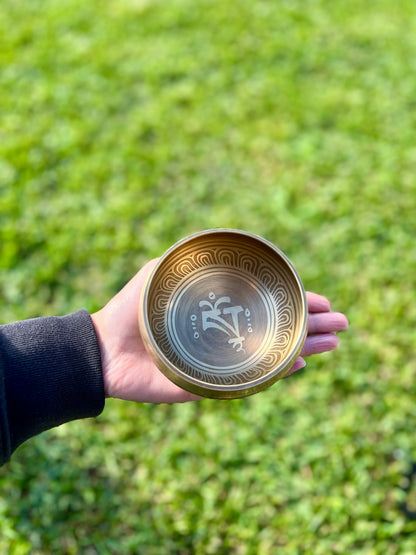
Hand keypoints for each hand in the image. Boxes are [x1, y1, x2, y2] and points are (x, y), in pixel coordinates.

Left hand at [91, 260, 347, 402]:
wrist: (103, 349)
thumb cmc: (129, 310)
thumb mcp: (159, 273)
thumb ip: (186, 260)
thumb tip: (220, 246)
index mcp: (217, 314)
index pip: (265, 309)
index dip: (295, 304)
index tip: (321, 299)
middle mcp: (224, 339)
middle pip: (277, 333)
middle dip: (311, 326)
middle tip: (342, 323)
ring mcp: (220, 363)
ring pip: (271, 357)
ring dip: (304, 348)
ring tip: (333, 342)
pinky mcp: (209, 385)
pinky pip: (248, 382)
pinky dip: (274, 373)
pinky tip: (297, 362)